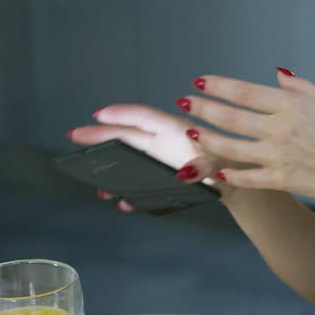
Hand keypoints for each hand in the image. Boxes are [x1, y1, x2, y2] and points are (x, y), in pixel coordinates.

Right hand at [68, 103, 229, 213]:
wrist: (239, 186)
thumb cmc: (231, 167)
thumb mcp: (220, 163)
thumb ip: (204, 166)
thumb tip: (185, 172)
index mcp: (177, 132)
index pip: (144, 118)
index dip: (121, 114)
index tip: (98, 113)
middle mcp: (167, 143)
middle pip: (129, 136)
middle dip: (102, 135)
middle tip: (75, 135)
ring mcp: (164, 160)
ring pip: (132, 159)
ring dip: (112, 167)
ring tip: (95, 179)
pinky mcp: (166, 177)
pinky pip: (142, 181)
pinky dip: (130, 191)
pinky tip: (121, 201)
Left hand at [180, 69, 314, 202]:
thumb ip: (300, 88)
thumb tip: (278, 74)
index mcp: (292, 106)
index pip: (245, 92)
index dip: (219, 86)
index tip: (200, 81)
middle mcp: (280, 128)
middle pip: (231, 117)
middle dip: (203, 108)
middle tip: (185, 102)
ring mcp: (278, 155)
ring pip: (232, 147)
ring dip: (208, 138)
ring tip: (192, 132)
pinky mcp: (280, 179)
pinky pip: (247, 176)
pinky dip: (229, 173)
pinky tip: (216, 169)